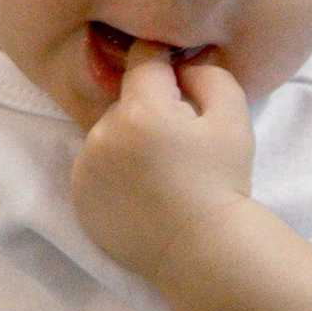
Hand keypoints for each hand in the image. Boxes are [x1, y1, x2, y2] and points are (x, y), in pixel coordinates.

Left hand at [71, 44, 256, 290]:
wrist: (203, 250)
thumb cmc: (222, 182)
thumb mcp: (232, 118)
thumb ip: (208, 74)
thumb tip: (181, 63)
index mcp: (140, 109)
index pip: (143, 60)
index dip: (165, 66)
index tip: (179, 81)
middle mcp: (103, 133)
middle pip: (125, 102)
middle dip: (148, 111)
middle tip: (179, 144)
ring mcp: (85, 167)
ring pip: (108, 134)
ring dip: (128, 142)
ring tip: (160, 173)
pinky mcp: (78, 196)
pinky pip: (94, 167)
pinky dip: (112, 172)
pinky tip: (141, 192)